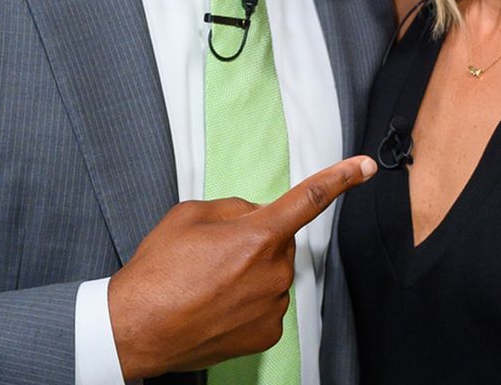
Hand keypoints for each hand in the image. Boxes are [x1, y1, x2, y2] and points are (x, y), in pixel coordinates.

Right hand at [107, 155, 377, 378]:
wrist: (135, 329)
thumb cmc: (157, 271)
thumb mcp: (190, 215)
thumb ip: (235, 208)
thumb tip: (256, 214)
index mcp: (258, 235)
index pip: (310, 198)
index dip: (342, 179)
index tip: (365, 167)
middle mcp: (273, 273)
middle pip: (279, 240)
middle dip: (256, 238)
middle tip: (214, 252)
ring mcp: (272, 307)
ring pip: (272, 273)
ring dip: (250, 271)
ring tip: (208, 282)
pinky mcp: (267, 334)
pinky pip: (267, 303)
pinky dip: (247, 300)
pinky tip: (217, 304)